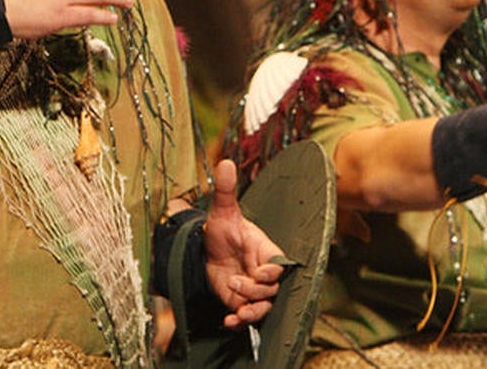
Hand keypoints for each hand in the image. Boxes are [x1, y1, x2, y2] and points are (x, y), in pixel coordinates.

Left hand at [203, 159, 284, 328]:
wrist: (207, 252)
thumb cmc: (221, 231)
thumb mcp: (222, 212)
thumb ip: (226, 191)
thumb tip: (225, 162)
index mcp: (266, 250)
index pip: (279, 265)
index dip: (271, 272)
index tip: (257, 272)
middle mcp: (263, 272)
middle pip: (272, 290)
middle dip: (255, 291)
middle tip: (234, 282)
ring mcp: (254, 290)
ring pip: (264, 308)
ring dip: (251, 311)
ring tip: (235, 311)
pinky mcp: (241, 303)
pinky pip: (248, 319)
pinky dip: (240, 323)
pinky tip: (228, 322)